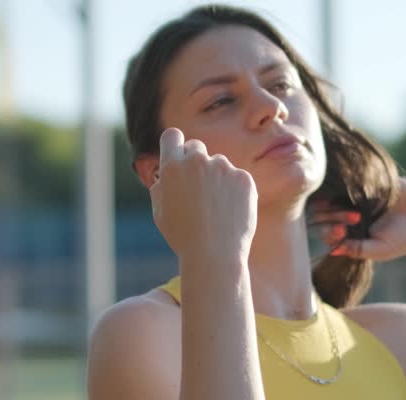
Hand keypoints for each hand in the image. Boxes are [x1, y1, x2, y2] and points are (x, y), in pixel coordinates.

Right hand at [150, 127, 257, 267]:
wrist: (215, 255)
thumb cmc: (184, 237)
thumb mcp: (161, 213)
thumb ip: (162, 187)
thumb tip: (165, 173)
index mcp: (172, 167)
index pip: (172, 137)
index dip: (175, 146)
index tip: (179, 156)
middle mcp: (197, 161)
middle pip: (196, 147)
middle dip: (196, 162)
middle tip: (199, 188)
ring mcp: (223, 168)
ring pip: (219, 165)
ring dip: (217, 179)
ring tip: (216, 210)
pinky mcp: (244, 178)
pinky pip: (238, 178)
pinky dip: (235, 191)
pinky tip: (231, 212)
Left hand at [307, 178, 405, 261]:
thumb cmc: (404, 240)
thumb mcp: (381, 250)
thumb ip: (358, 250)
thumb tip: (334, 251)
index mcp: (349, 231)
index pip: (328, 230)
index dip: (329, 230)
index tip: (341, 231)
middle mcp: (349, 212)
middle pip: (328, 211)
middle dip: (335, 215)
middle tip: (354, 218)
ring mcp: (358, 196)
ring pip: (338, 194)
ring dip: (341, 199)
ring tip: (354, 208)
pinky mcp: (370, 181)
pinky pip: (355, 178)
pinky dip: (353, 181)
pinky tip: (358, 187)